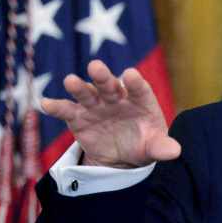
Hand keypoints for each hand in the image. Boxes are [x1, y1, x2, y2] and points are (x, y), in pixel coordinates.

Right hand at [41, 59, 180, 167]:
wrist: (122, 155)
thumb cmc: (143, 143)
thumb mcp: (154, 146)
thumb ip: (163, 147)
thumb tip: (175, 151)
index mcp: (139, 100)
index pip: (139, 89)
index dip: (134, 82)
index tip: (130, 75)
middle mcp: (116, 98)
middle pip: (109, 85)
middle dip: (103, 76)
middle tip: (96, 67)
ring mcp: (96, 105)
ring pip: (86, 93)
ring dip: (78, 87)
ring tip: (70, 81)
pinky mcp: (78, 117)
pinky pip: (67, 110)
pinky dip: (56, 106)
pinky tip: (45, 103)